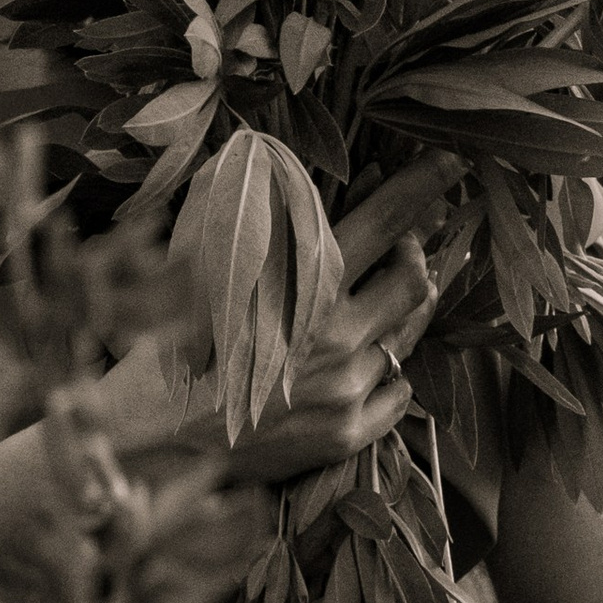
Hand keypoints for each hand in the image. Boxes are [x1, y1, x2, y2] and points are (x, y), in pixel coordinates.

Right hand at [88, 154, 453, 482]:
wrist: (148, 440)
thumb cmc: (168, 346)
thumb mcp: (204, 268)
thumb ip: (256, 222)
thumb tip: (281, 166)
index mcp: (301, 284)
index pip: (384, 220)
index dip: (423, 185)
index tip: (454, 162)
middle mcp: (335, 336)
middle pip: (414, 280)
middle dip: (415, 256)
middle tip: (404, 247)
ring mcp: (345, 389)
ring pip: (407, 337)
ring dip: (399, 314)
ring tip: (380, 303)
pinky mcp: (346, 434)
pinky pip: (398, 394)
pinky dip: (387, 376)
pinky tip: (360, 367)